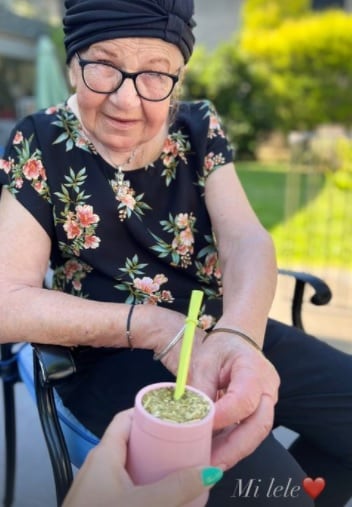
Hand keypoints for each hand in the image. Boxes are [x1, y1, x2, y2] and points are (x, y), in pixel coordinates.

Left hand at [63, 409, 222, 506]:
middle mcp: (98, 466)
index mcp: (104, 454)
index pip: (126, 419)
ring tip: (178, 467)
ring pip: (129, 466)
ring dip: (152, 466)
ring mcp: (97, 487)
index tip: (174, 414)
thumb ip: (177, 488)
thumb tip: (209, 471)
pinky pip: (125, 486)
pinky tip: (161, 496)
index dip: (149, 412)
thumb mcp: (144, 504)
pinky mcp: (99, 504)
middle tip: (183, 442)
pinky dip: (144, 485)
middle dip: (157, 442)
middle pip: (131, 442)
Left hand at [189, 332, 279, 469]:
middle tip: (208, 465)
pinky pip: (250, 432)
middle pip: (258, 426)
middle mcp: (268, 388)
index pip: (243, 400)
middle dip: (233, 449)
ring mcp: (268, 402)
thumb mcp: (203, 361)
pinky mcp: (261, 411)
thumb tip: (190, 421)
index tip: (200, 430)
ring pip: (256, 434)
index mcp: (254, 369)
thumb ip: (200, 389)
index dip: (223, 418)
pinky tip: (215, 454)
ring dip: (233, 452)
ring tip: (208, 463)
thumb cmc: (221, 347)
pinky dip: (234, 445)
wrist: (238, 340)